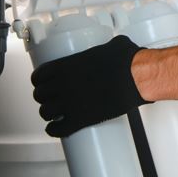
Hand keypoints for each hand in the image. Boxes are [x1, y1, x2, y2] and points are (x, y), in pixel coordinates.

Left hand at [31, 35, 149, 137]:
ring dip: (47, 114)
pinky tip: (54, 129)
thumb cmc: (127, 61)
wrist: (138, 78)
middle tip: (49, 98)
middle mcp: (64, 84)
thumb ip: (107, 47)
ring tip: (53, 114)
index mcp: (67, 66)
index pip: (40, 75)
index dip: (39, 80)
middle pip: (40, 95)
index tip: (42, 83)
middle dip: (43, 97)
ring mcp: (71, 103)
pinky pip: (59, 129)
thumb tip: (114, 46)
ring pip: (46, 112)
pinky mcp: (81, 119)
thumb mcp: (113, 46)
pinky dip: (54, 130)